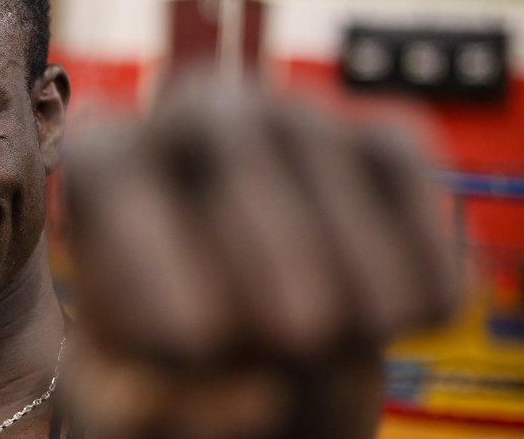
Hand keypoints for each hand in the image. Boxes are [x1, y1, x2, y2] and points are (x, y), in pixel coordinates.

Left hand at [62, 75, 459, 437]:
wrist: (258, 367)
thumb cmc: (169, 373)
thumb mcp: (126, 399)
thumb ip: (138, 406)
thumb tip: (237, 405)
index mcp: (105, 166)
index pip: (109, 164)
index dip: (147, 243)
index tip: (192, 347)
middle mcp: (188, 117)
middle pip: (219, 128)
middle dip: (267, 233)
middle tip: (297, 337)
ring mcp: (288, 118)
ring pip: (322, 142)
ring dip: (351, 250)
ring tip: (342, 342)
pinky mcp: (376, 142)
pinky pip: (402, 161)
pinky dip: (418, 239)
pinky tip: (413, 321)